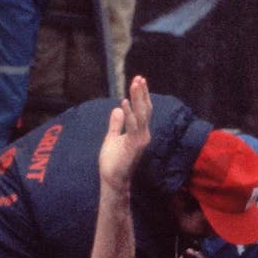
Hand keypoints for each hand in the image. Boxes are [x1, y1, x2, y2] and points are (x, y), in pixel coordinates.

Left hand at [98, 75, 151, 191]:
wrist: (113, 180)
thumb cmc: (113, 162)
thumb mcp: (112, 138)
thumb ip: (116, 124)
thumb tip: (117, 109)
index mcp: (139, 132)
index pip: (143, 110)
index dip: (141, 95)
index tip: (138, 80)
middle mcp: (143, 135)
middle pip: (145, 109)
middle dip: (142, 93)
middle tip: (139, 77)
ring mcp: (140, 140)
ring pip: (141, 115)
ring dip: (137, 99)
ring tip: (134, 84)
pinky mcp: (134, 145)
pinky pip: (132, 126)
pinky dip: (128, 114)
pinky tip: (123, 102)